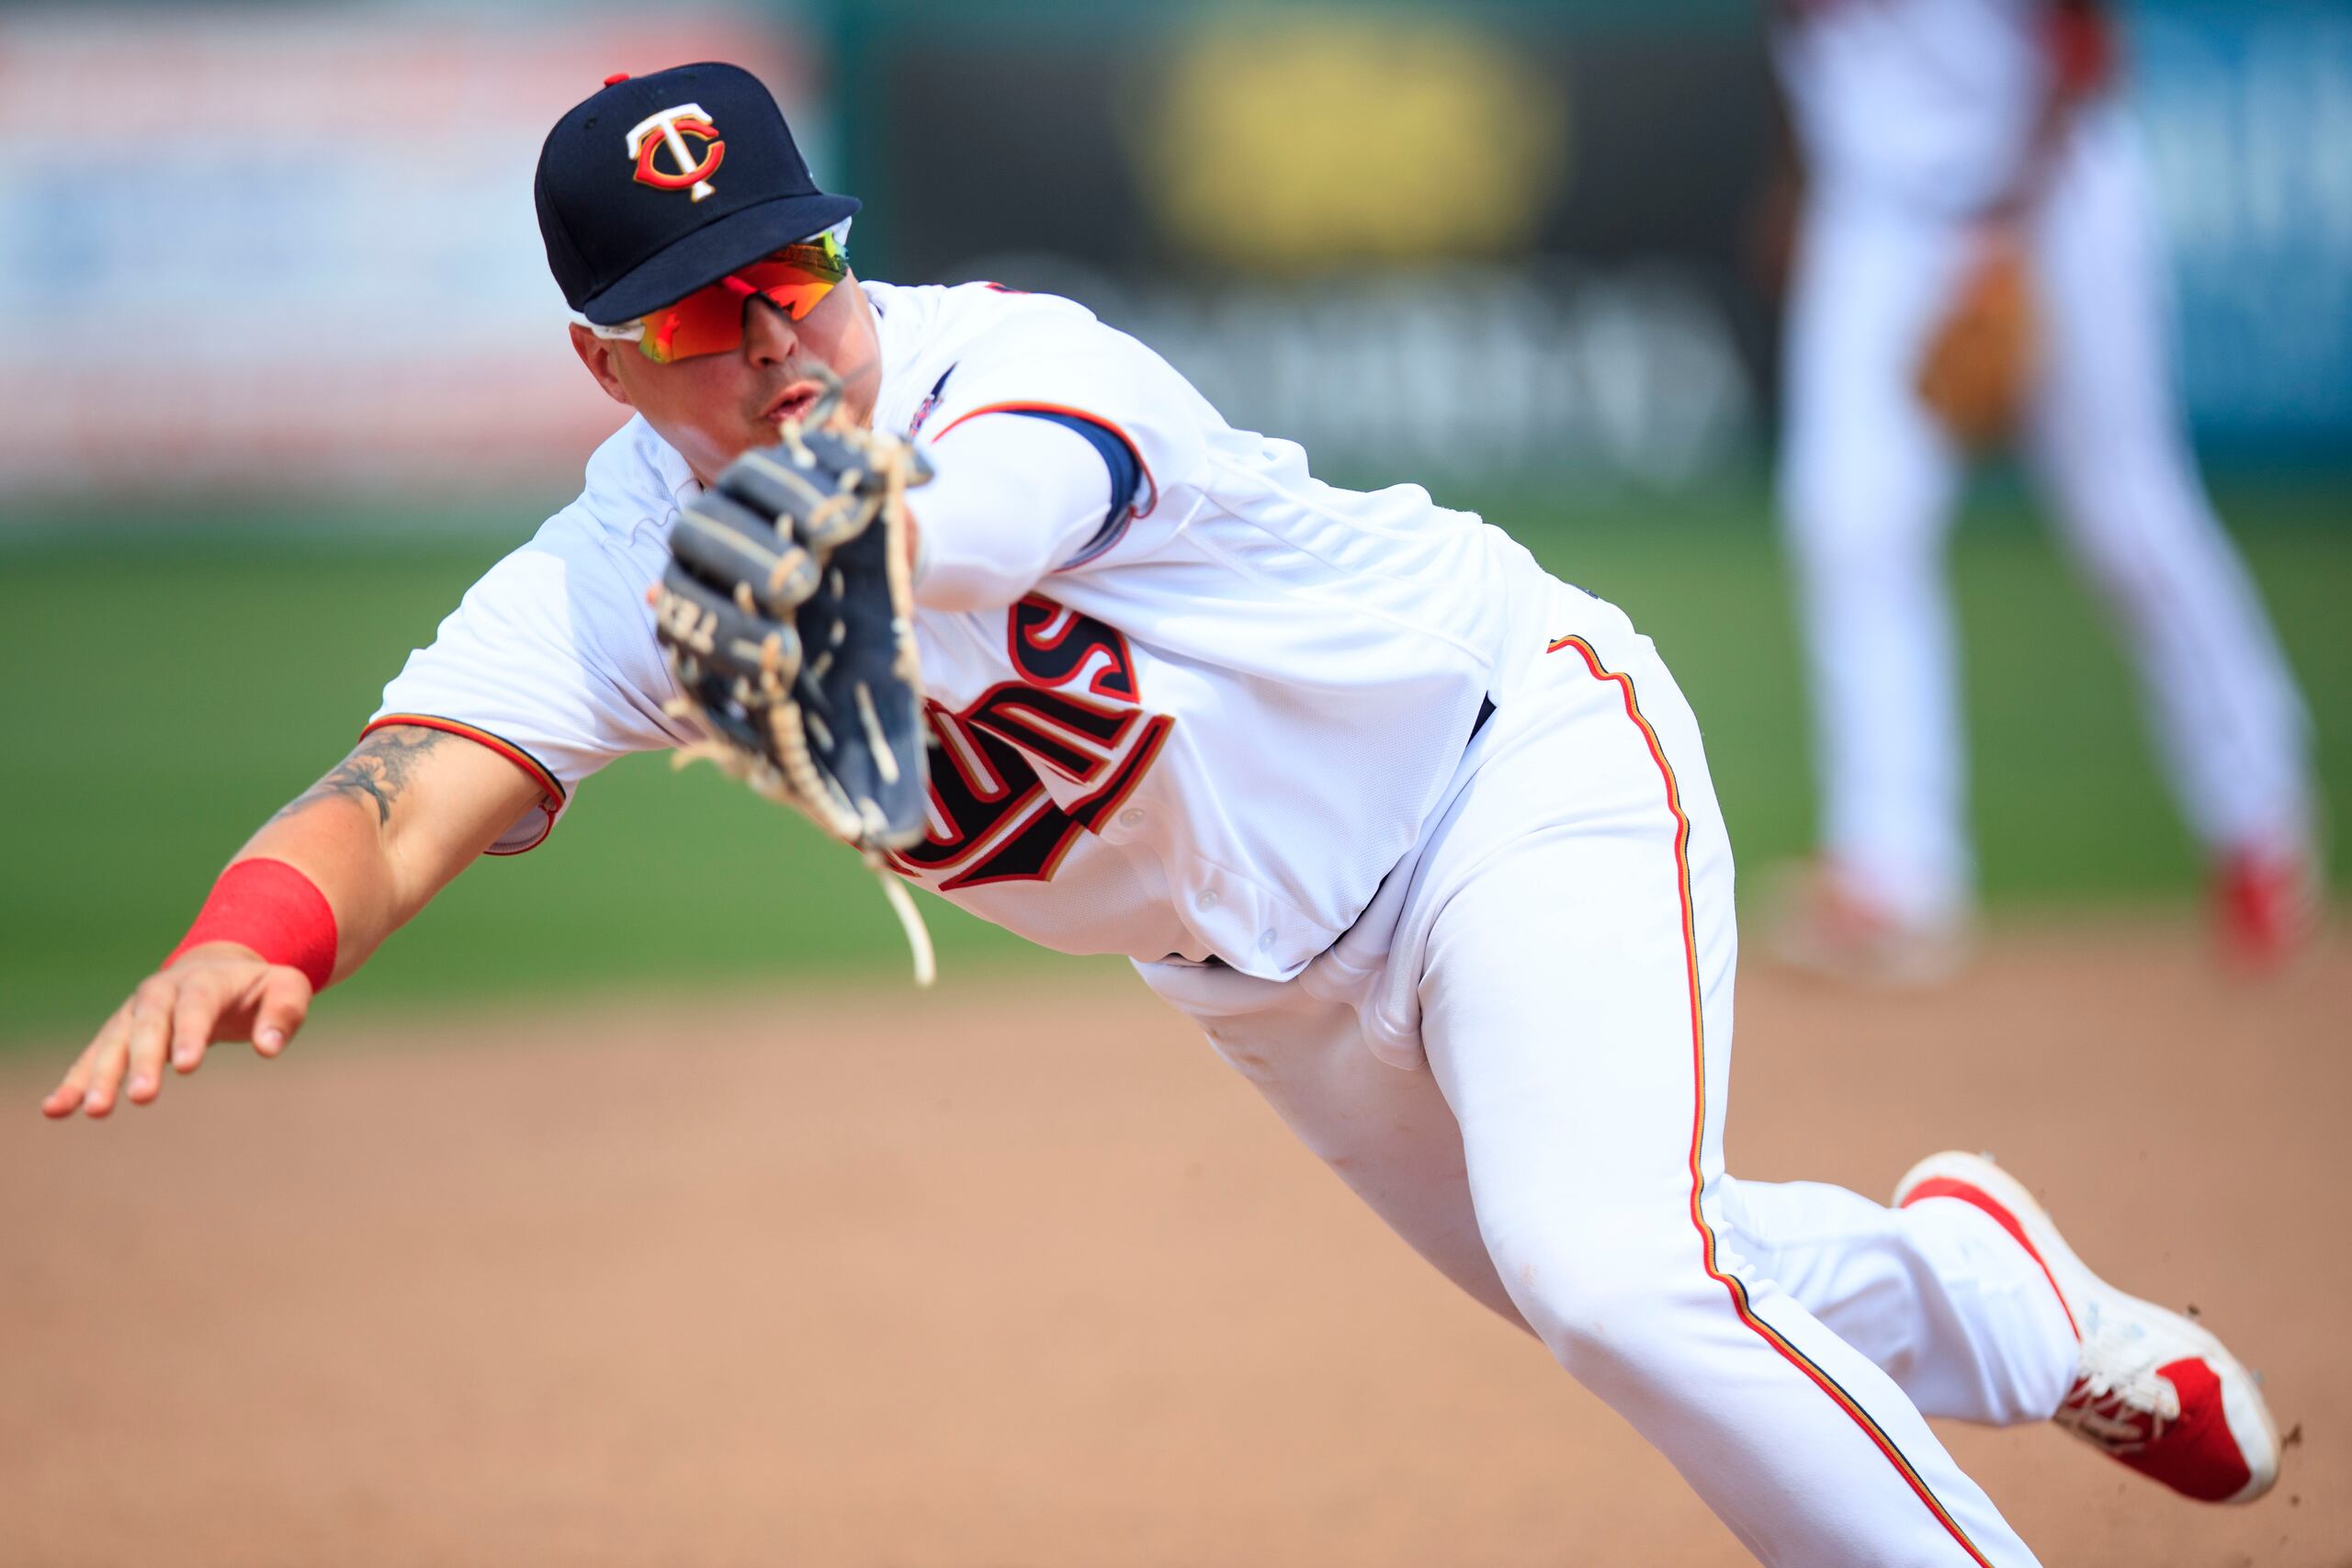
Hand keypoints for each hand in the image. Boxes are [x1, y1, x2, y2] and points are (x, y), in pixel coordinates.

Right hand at [41, 944, 314, 1118]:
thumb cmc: (258, 986)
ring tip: (93, 1111)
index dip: (190, 1034)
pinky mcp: (119, 1033)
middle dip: (143, 1061)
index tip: (187, 1066)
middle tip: (142, 1097)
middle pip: (149, 1026)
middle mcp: (160, 994)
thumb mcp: (287, 987)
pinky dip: (74, 1081)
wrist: (218, 967)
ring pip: (113, 1043)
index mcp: (204, 980)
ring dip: (101, 1076)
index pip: (196, 1006)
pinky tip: (56, 1109)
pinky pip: (93, 1057)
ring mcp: (135, 1013)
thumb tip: (269, 1049)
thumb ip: (284, 1013)